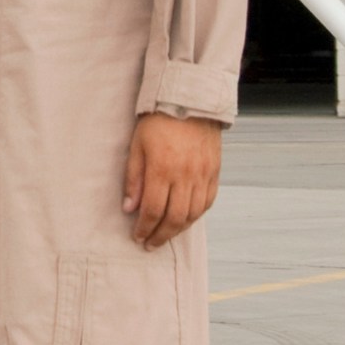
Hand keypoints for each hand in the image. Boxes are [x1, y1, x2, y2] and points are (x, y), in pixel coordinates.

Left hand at [122, 113, 223, 248]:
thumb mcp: (137, 145)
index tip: (138, 237)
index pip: (152, 209)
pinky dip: (196, 215)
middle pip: (174, 218)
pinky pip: (208, 202)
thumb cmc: (158, 120)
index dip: (144, 228)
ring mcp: (202, 175)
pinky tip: (186, 219)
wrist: (189, 100)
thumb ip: (134, 178)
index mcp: (162, 168)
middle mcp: (185, 175)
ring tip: (166, 235)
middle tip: (150, 244)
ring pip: (193, 214)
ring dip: (178, 229)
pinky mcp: (214, 172)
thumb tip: (129, 208)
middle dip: (161, 235)